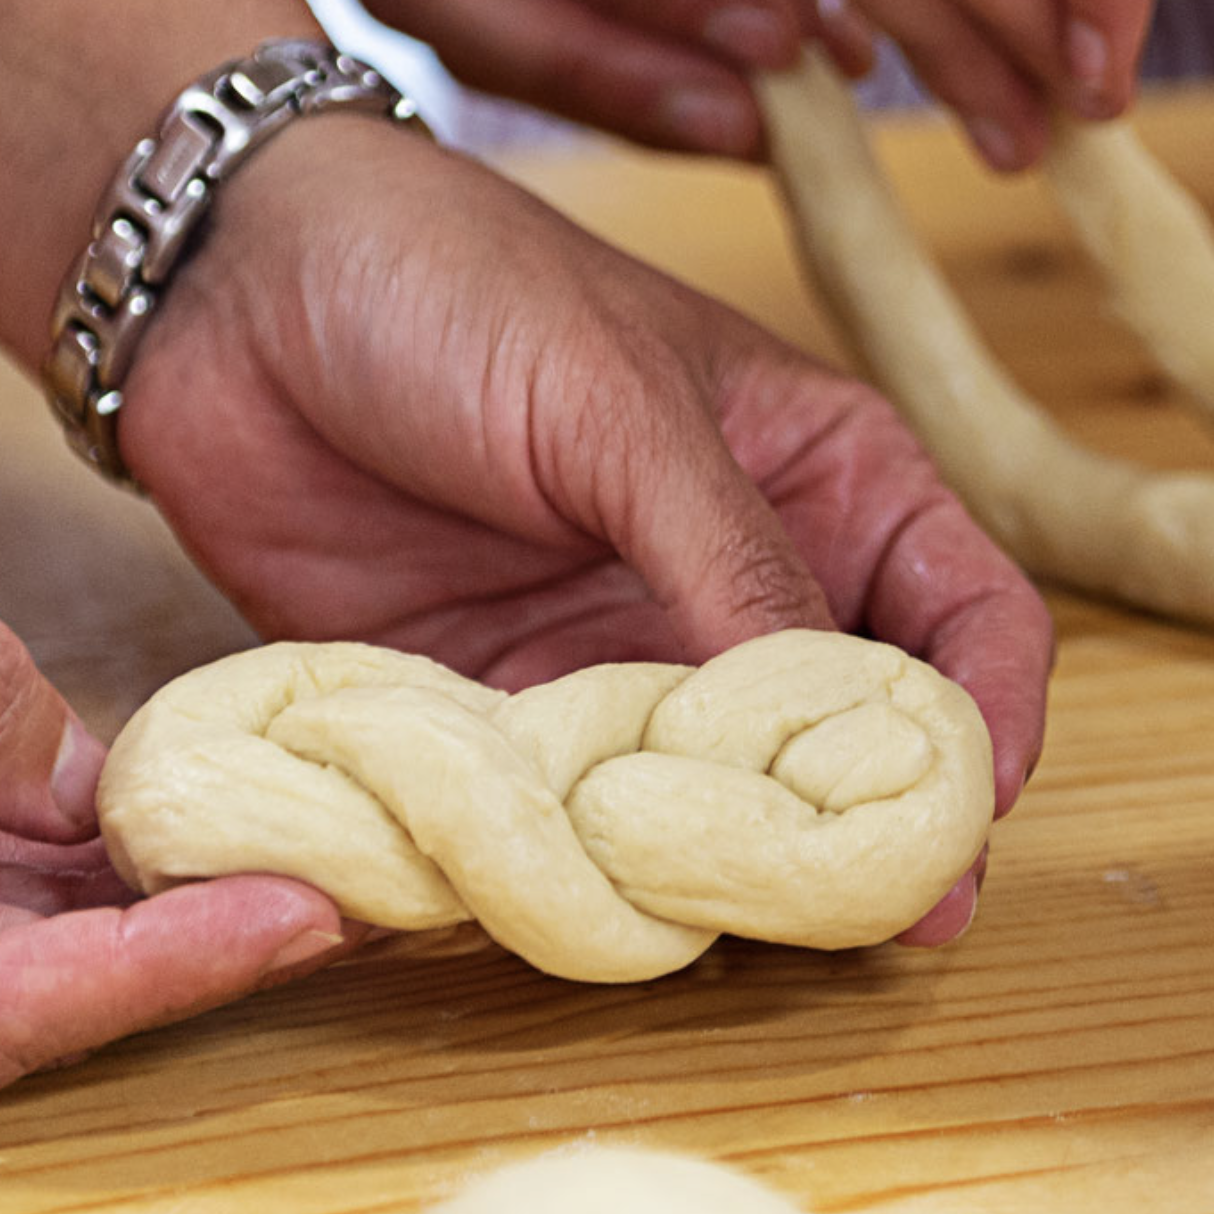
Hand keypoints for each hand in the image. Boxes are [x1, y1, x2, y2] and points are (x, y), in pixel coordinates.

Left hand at [120, 114, 1055, 934]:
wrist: (224, 290)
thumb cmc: (451, 282)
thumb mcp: (618, 408)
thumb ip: (735, 562)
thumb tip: (836, 722)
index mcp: (824, 474)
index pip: (972, 616)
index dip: (989, 722)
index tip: (963, 818)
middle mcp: (745, 581)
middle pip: (861, 740)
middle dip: (874, 831)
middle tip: (874, 927)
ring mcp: (627, 658)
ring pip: (726, 806)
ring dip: (736, 871)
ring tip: (737, 930)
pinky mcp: (507, 717)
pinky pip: (582, 822)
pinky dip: (597, 873)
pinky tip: (598, 908)